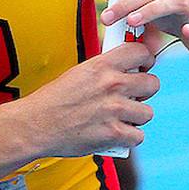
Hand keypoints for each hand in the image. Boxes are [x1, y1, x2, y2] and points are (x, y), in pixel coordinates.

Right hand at [17, 41, 158, 157]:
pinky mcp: (113, 134)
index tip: (143, 67)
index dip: (146, 60)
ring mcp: (114, 110)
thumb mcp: (80, 72)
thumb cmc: (55, 99)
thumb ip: (105, 69)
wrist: (35, 125)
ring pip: (147, 112)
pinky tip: (118, 135)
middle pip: (153, 83)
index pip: (141, 52)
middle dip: (145, 91)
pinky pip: (138, 136)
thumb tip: (126, 67)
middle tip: (134, 96)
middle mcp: (112, 85)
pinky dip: (129, 138)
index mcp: (103, 65)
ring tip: (123, 118)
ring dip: (137, 117)